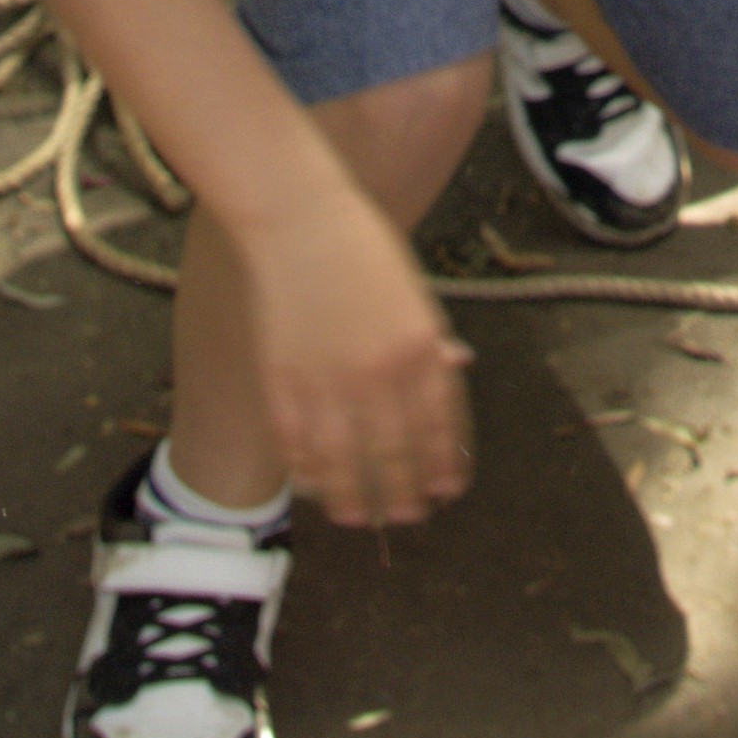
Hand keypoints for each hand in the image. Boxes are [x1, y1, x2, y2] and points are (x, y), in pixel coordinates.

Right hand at [222, 181, 475, 524]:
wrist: (300, 219)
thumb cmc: (363, 250)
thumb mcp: (413, 294)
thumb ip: (428, 341)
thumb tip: (455, 371)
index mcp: (421, 347)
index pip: (439, 427)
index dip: (442, 466)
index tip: (446, 492)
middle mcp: (379, 371)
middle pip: (394, 455)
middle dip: (403, 494)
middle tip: (407, 517)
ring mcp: (327, 380)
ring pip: (343, 463)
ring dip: (352, 498)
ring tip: (358, 518)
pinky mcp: (282, 381)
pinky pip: (296, 444)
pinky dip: (305, 470)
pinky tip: (314, 484)